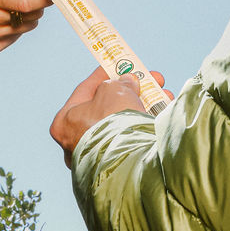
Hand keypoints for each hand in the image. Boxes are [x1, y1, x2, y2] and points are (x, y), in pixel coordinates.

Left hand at [50, 65, 171, 165]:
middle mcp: (78, 142)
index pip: (85, 91)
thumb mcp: (113, 91)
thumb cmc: (111, 123)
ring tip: (164, 95)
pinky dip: (148, 123)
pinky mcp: (119, 166)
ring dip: (145, 106)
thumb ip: (119, 83)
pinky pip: (134, 138)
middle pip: (108, 107)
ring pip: (124, 123)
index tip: (119, 64)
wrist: (127, 162)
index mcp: (65, 123)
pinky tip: (164, 112)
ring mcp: (98, 156)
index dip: (105, 75)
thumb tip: (128, 83)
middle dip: (131, 91)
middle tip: (149, 81)